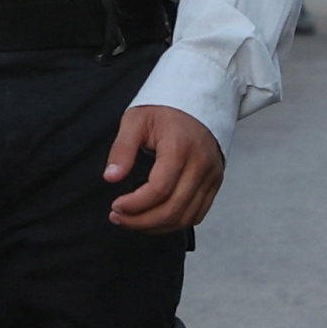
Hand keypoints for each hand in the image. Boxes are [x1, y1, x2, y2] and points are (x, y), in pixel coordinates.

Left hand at [104, 104, 221, 232]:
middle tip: (118, 218)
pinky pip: (197, 214)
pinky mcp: (215, 183)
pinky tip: (154, 219)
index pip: (159, 189)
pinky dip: (174, 223)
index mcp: (180, 148)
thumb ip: (122, 149)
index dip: (135, 205)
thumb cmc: (164, 110)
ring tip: (132, 221)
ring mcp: (211, 176)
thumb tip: (111, 177)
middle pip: (173, 209)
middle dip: (142, 221)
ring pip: (186, 217)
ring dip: (157, 226)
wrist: (198, 101)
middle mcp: (201, 165)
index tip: (115, 206)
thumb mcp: (135, 120)